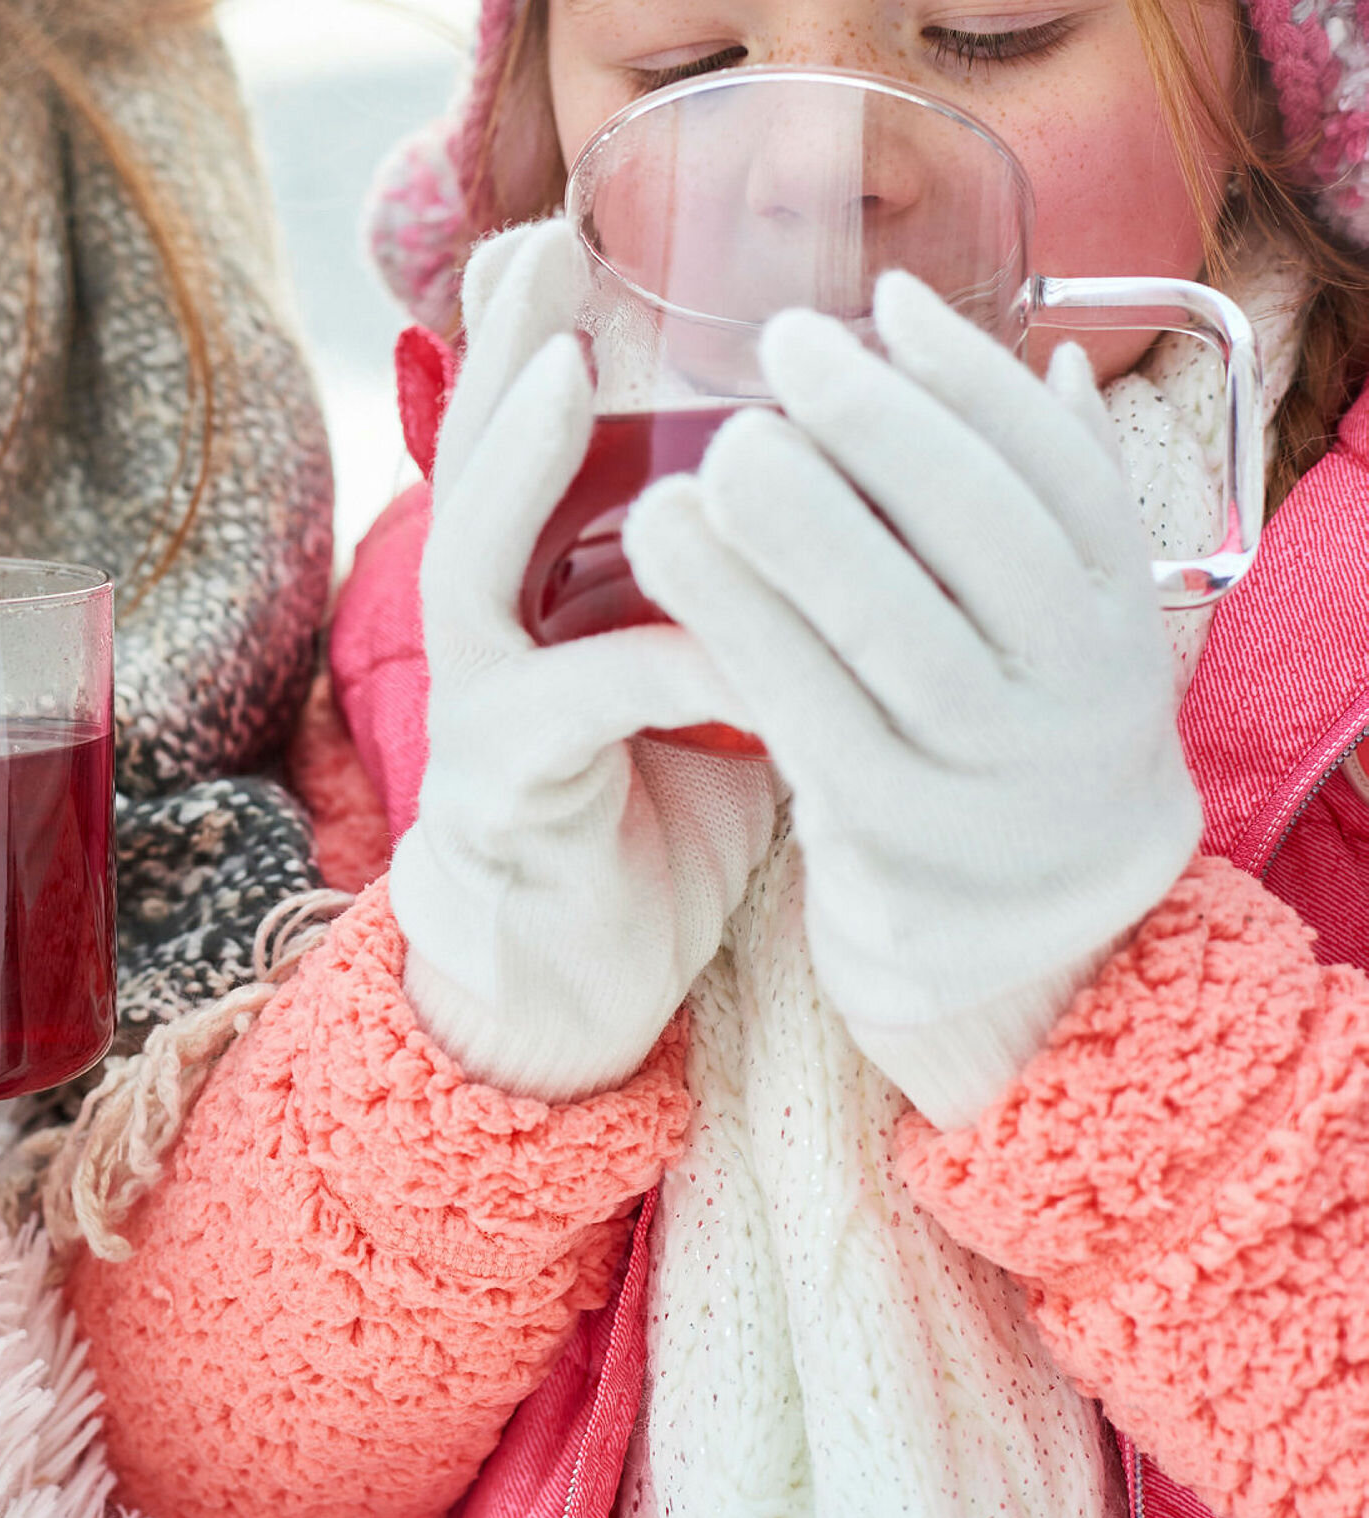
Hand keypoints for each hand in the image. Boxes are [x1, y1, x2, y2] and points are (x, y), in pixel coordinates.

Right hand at [388, 219, 776, 1102]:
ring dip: (514, 467)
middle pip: (471, 468)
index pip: (523, 445)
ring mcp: (477, 710)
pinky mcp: (501, 793)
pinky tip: (716, 637)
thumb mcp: (701, 685)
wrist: (573, 985)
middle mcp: (487, 635)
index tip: (568, 236)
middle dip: (505, 355)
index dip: (533, 340)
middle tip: (540, 250)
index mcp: (535, 595)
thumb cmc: (645, 825)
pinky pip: (571, 707)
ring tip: (560, 375)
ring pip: (472, 565)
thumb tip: (857, 510)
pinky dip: (650, 663)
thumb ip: (739, 600)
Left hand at [623, 274, 1202, 1127]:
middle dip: (881, 431)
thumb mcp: (1060, 622)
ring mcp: (992, 776)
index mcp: (1124, 613)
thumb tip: (1042, 344)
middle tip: (777, 345)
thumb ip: (1052, 495)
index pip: (1065, 476)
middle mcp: (1079, 690)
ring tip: (700, 456)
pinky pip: (811, 723)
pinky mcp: (895, 843)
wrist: (1028, 935)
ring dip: (793, 537)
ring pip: (894, 636)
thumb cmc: (1014, 727)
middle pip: (989, 539)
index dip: (973, 381)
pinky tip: (681, 568)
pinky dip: (745, 637)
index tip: (883, 294)